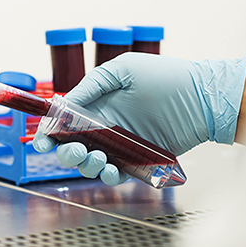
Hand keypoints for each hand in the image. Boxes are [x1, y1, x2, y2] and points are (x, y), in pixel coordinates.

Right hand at [33, 52, 245, 184]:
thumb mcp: (125, 69)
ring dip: (87, 166)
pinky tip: (112, 170)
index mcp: (97, 105)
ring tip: (101, 158)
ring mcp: (121, 146)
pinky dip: (109, 177)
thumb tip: (64, 105)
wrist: (203, 98)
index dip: (49, 134)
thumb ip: (92, 85)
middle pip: (72, 148)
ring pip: (91, 164)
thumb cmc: (166, 78)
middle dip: (66, 153)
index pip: (64, 123)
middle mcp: (105, 128)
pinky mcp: (139, 162)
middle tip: (77, 149)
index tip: (43, 141)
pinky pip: (116, 175)